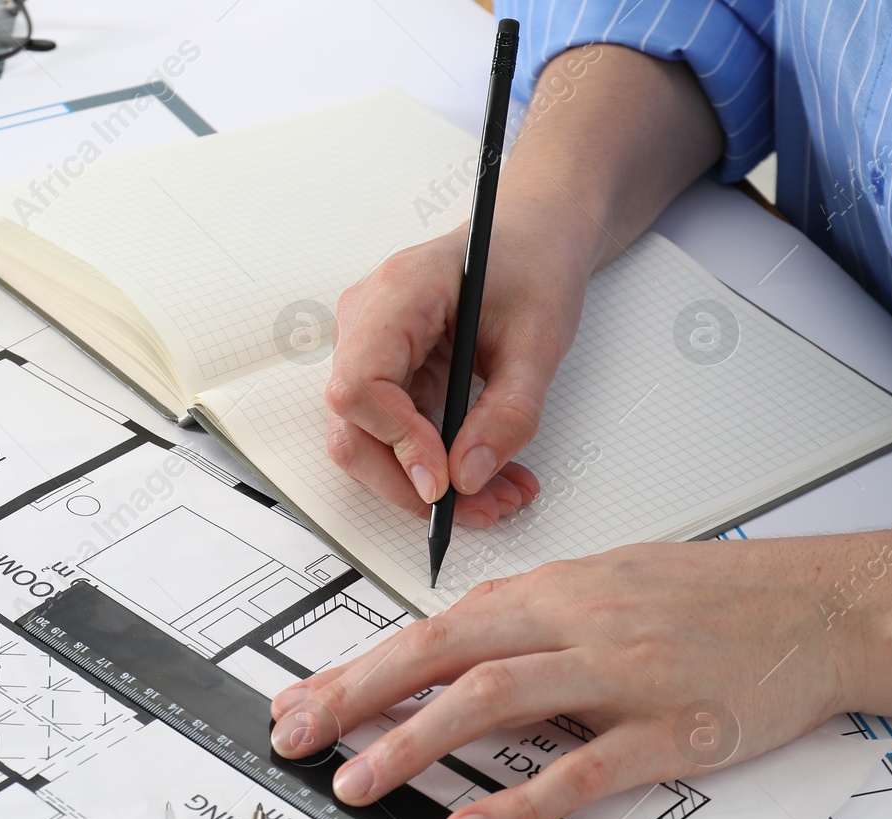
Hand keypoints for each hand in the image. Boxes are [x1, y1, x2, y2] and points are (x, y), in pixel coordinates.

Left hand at [268, 533, 891, 818]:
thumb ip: (524, 618)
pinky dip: (520, 799)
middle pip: (441, 653)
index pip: (431, 628)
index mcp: (552, 590)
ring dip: (413, 743)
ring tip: (358, 783)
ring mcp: (622, 674)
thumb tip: (447, 649)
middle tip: (296, 736)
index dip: (359, 667)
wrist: (819, 604)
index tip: (302, 700)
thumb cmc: (710, 594)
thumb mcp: (604, 582)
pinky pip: (583, 768)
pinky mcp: (672, 729)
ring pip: (495, 701)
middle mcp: (575, 622)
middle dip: (357, 696)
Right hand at [325, 209, 590, 526]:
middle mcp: (364, 321)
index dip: (396, 443)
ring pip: (368, 441)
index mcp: (397, 294)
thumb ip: (507, 414)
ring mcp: (366, 347)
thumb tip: (468, 477)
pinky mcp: (383, 371)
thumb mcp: (540, 341)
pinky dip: (434, 464)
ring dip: (426, 482)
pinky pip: (391, 432)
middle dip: (410, 483)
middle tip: (478, 509)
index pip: (359, 386)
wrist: (531, 235)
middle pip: (352, 428)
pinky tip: (483, 476)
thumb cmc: (532, 264)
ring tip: (496, 497)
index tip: (443, 483)